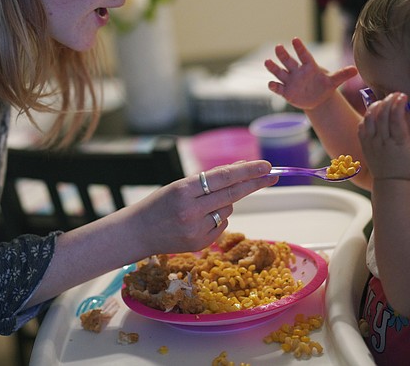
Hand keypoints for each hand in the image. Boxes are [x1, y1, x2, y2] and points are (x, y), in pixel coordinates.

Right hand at [129, 160, 273, 255]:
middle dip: (255, 183)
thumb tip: (241, 169)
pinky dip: (217, 218)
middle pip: (232, 194)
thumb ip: (209, 179)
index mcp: (183, 190)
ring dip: (224, 203)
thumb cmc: (159, 204)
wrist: (137, 233)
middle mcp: (191, 211)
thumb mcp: (179, 185)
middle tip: (273, 175)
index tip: (266, 165)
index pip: (222, 178)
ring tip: (199, 206)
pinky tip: (197, 221)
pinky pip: (221, 224)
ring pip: (228, 209)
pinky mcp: (201, 244)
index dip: (247, 171)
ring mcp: (196, 230)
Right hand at [265, 37, 357, 110]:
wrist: (316, 98)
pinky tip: (271, 84)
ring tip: (267, 61)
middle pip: (288, 61)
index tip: (295, 39)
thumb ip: (342, 75)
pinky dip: (274, 86)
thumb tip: (356, 70)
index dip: (299, 48)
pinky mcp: (286, 91)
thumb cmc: (324, 86)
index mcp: (309, 66)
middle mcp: (297, 71)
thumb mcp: (333, 82)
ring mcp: (290, 80)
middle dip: (283, 54)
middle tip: (278, 47)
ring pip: (279, 72)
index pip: (304, 55)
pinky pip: (278, 87)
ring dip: (273, 67)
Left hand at [357, 93, 409, 181]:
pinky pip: (362, 127)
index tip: (403, 96)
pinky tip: (373, 112)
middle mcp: (384, 142)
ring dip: (375, 106)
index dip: (398, 105)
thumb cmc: (408, 169)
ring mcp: (372, 143)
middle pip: (383, 116)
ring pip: (370, 119)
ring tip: (383, 100)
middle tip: (395, 94)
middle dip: (388, 101)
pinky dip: (366, 117)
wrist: (390, 184)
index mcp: (399, 143)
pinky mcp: (364, 145)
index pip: (396, 120)